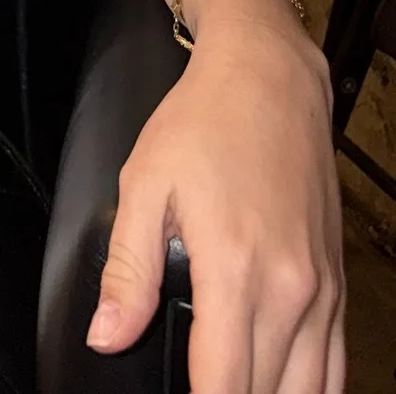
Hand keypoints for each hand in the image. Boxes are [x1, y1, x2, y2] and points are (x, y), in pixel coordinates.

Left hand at [88, 0, 343, 392]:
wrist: (269, 79)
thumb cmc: (203, 124)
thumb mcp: (145, 185)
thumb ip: (126, 271)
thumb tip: (106, 336)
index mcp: (235, 270)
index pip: (223, 384)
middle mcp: (290, 291)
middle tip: (198, 393)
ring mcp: (322, 291)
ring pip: (309, 392)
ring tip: (230, 390)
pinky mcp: (336, 283)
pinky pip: (335, 366)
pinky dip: (310, 390)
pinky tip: (278, 388)